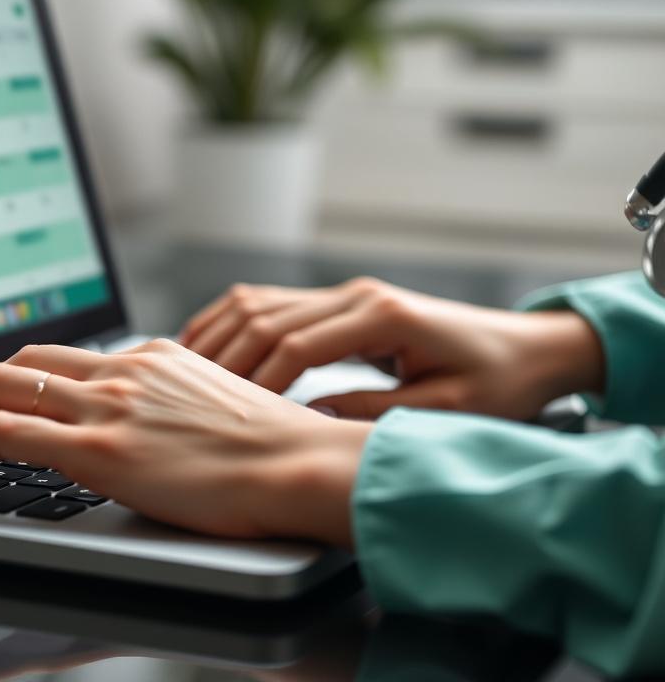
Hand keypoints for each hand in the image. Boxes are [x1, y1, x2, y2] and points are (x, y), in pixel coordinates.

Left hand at [0, 340, 370, 546]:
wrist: (303, 462)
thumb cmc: (278, 450)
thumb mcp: (217, 413)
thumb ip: (173, 413)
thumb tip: (150, 437)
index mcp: (151, 358)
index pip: (60, 360)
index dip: (12, 384)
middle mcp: (122, 369)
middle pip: (17, 364)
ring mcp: (108, 403)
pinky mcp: (100, 445)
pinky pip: (1, 435)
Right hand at [181, 278, 604, 421]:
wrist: (526, 350)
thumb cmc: (496, 383)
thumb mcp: (443, 411)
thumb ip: (370, 412)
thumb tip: (306, 415)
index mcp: (383, 316)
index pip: (298, 344)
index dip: (259, 381)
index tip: (234, 415)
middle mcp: (358, 295)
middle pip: (266, 317)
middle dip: (225, 358)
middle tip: (191, 396)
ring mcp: (346, 293)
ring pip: (260, 301)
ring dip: (219, 333)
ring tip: (182, 369)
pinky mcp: (340, 302)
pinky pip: (271, 303)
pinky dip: (234, 322)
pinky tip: (210, 347)